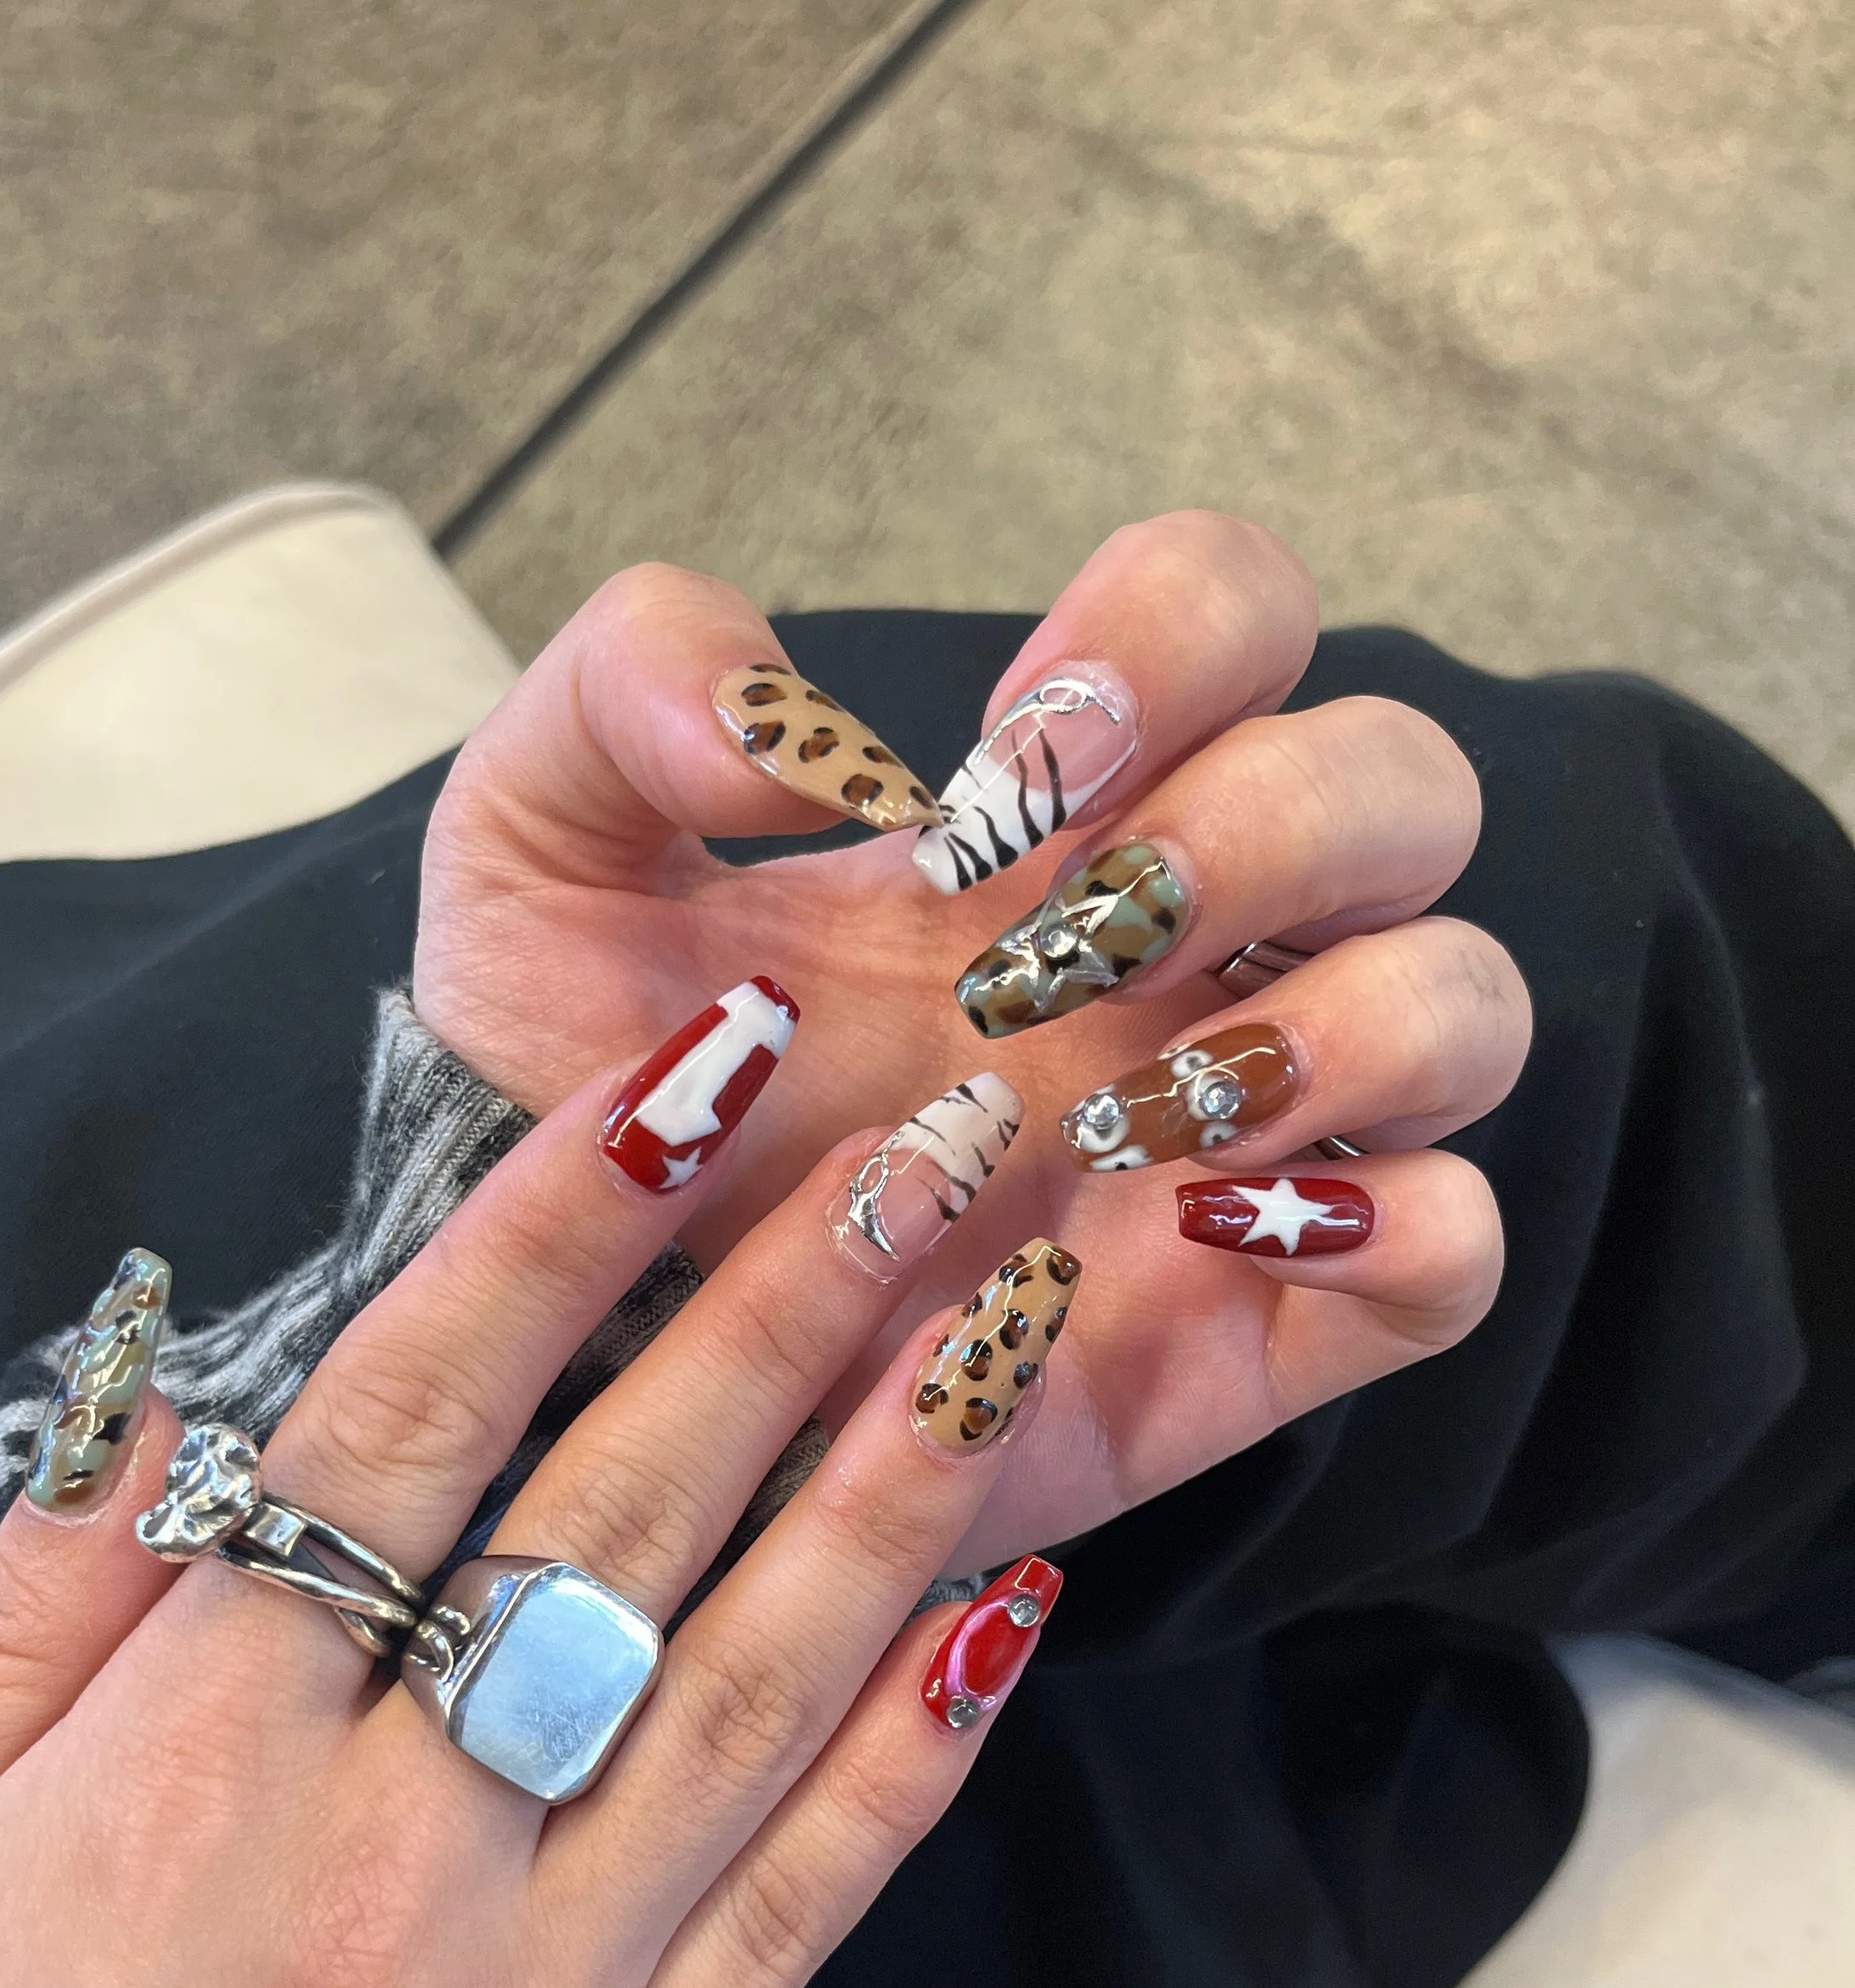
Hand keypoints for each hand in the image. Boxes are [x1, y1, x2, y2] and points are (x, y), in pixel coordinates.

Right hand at [0, 1046, 1084, 1987]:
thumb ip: (41, 1615)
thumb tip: (161, 1386)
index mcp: (202, 1758)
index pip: (401, 1434)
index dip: (548, 1238)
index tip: (674, 1086)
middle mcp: (402, 1840)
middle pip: (622, 1518)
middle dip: (783, 1304)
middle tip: (929, 1132)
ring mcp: (553, 1977)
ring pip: (760, 1679)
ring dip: (899, 1474)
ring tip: (1020, 1300)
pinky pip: (814, 1896)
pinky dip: (920, 1742)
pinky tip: (1011, 1595)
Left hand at [413, 516, 1525, 1574]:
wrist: (583, 1366)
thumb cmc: (578, 1109)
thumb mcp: (528, 874)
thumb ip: (616, 701)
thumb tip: (792, 721)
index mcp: (1045, 822)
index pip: (1235, 615)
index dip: (1176, 639)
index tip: (1010, 772)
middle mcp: (1180, 956)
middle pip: (1402, 786)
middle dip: (1267, 830)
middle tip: (1060, 950)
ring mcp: (1237, 1139)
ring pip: (1465, 1005)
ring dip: (1333, 1028)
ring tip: (1117, 1118)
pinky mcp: (1257, 1322)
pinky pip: (1457, 1248)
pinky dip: (1390, 1224)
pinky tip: (1191, 1232)